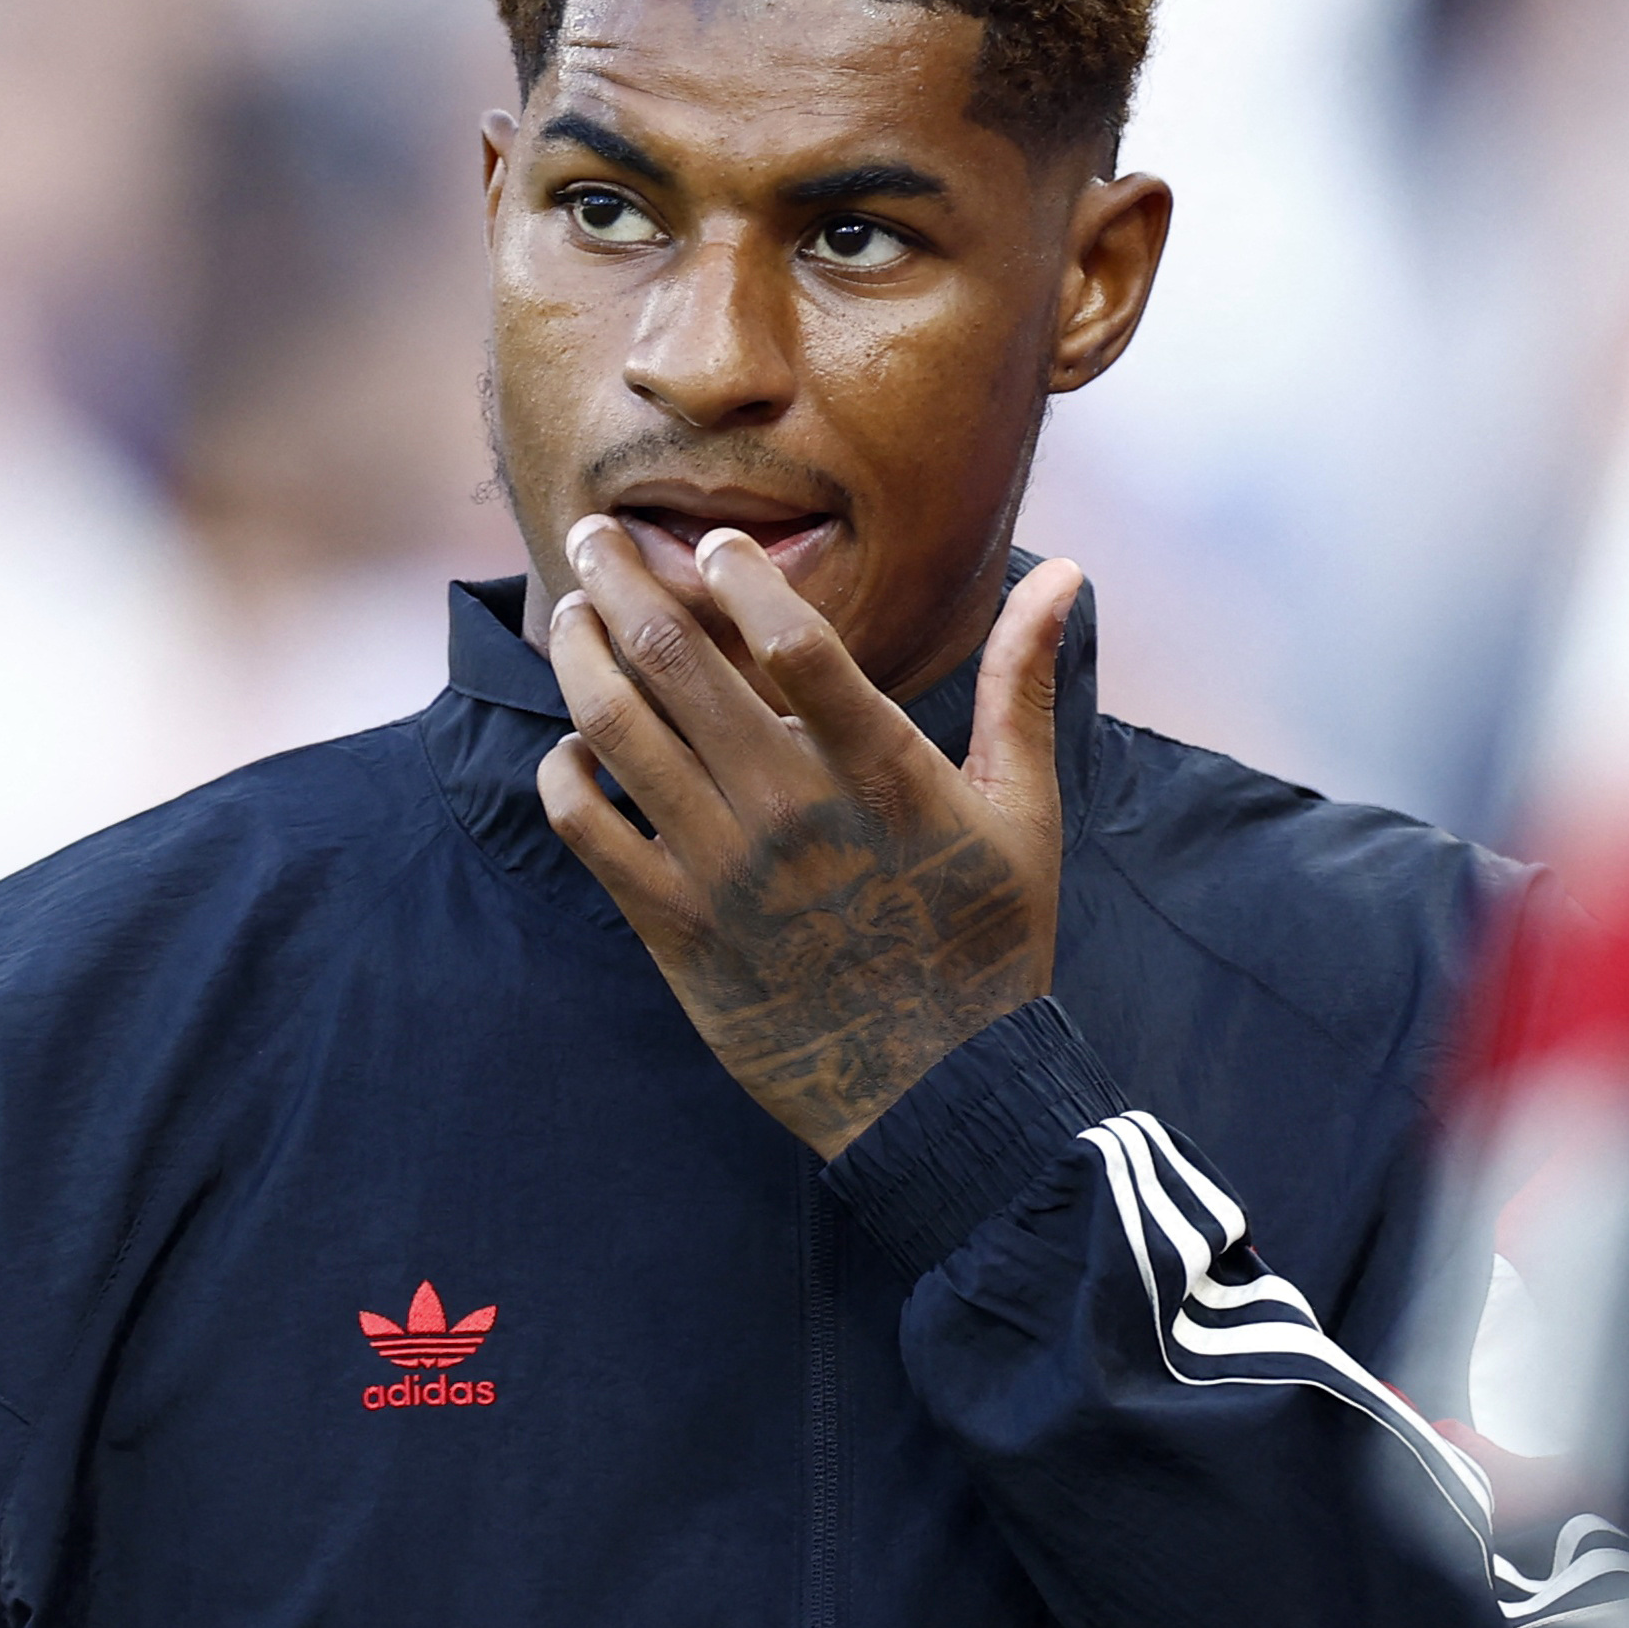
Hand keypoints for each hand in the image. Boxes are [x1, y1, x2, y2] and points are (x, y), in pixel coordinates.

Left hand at [536, 516, 1081, 1156]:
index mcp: (886, 775)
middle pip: (676, 660)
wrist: (938, 1093)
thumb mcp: (1026, 811)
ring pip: (616, 728)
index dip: (740, 572)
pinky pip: (587, 827)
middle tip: (595, 534)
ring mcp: (724, 871)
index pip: (796, 640)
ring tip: (575, 616)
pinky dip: (566, 770)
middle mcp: (793, 813)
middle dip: (621, 578)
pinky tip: (579, 746)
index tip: (716, 544)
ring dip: (581, 653)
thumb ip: (1022, 682)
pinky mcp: (674, 928)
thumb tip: (1062, 570)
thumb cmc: (990, 942)